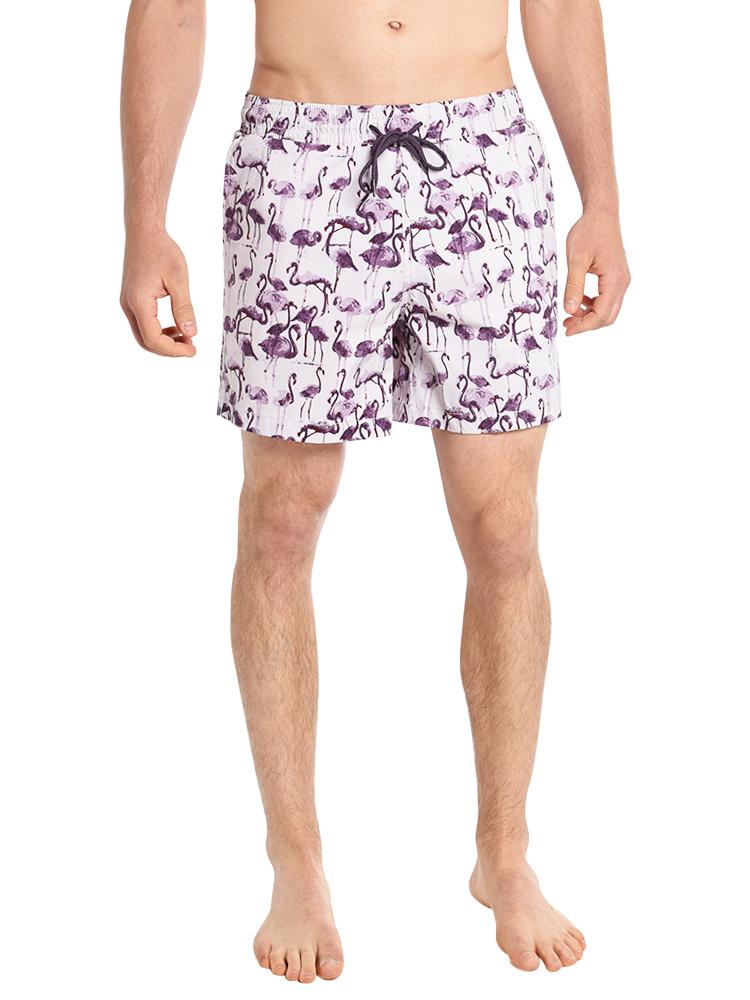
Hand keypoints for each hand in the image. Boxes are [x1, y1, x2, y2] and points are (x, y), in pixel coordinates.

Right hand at [120, 228, 196, 356]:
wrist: (144, 232)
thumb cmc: (162, 250)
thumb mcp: (178, 280)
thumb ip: (184, 309)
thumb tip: (191, 333)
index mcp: (139, 302)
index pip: (154, 338)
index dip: (174, 350)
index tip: (193, 350)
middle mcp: (129, 306)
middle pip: (146, 342)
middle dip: (169, 349)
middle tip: (191, 348)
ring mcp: (128, 303)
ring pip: (143, 335)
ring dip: (164, 341)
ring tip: (187, 338)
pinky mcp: (132, 299)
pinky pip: (143, 324)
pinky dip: (159, 331)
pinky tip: (176, 328)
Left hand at [563, 211, 629, 335]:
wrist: (602, 213)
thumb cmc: (589, 231)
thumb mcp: (576, 259)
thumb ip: (573, 286)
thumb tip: (570, 310)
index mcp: (615, 280)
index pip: (601, 315)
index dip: (583, 326)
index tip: (566, 330)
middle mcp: (622, 283)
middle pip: (608, 317)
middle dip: (587, 325)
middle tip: (566, 326)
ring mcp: (621, 280)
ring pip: (608, 310)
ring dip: (590, 316)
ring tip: (570, 315)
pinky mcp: (617, 277)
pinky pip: (607, 299)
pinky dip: (594, 306)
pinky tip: (579, 301)